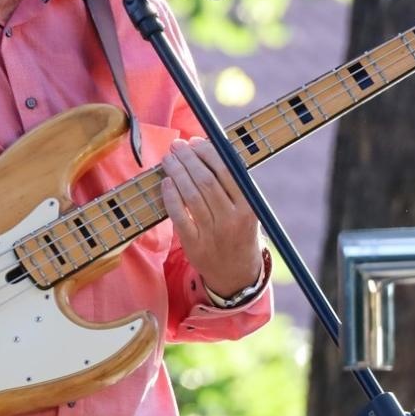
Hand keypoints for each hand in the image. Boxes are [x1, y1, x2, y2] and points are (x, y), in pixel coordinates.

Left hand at [161, 137, 263, 298]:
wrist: (237, 274)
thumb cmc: (239, 232)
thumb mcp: (247, 209)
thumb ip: (232, 184)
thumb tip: (205, 150)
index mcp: (249, 206)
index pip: (226, 171)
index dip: (208, 153)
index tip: (195, 141)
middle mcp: (232, 219)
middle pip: (206, 181)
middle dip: (188, 159)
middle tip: (176, 146)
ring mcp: (213, 233)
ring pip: (191, 196)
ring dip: (177, 173)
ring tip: (169, 159)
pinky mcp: (195, 245)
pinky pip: (179, 216)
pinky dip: (171, 197)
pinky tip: (165, 183)